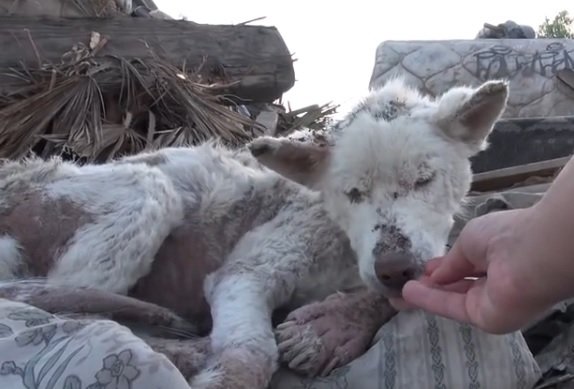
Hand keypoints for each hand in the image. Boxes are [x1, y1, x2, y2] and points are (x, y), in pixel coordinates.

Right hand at [390, 208, 555, 333]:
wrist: (532, 252)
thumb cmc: (503, 236)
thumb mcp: (468, 241)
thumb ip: (451, 262)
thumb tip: (434, 273)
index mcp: (494, 259)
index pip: (465, 268)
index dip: (442, 269)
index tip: (420, 269)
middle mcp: (493, 283)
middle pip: (456, 288)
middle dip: (430, 286)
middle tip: (404, 285)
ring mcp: (490, 303)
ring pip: (451, 300)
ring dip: (425, 295)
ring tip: (398, 293)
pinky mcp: (485, 319)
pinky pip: (453, 308)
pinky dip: (430, 301)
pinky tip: (409, 293)